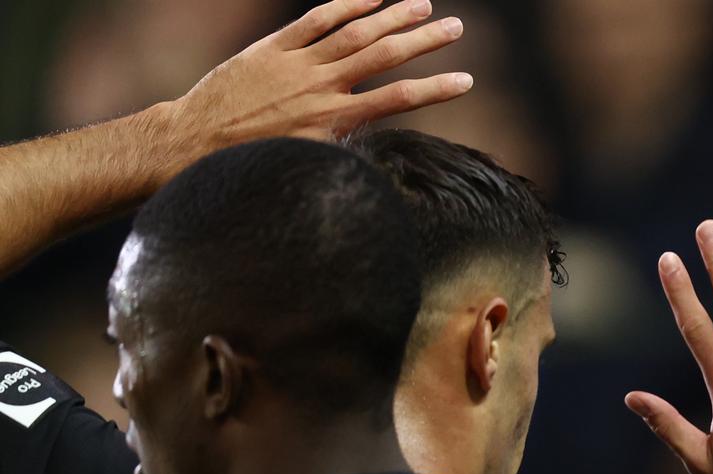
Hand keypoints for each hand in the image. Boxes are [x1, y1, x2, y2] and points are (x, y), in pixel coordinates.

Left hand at [162, 0, 472, 156]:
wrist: (193, 143)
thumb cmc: (251, 164)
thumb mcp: (305, 165)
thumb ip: (341, 151)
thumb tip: (379, 161)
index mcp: (332, 122)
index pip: (397, 100)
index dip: (435, 89)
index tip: (466, 81)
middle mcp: (319, 87)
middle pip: (383, 57)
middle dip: (423, 41)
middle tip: (456, 28)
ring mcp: (295, 63)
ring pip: (354, 32)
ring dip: (392, 17)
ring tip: (424, 6)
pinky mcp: (271, 48)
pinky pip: (315, 21)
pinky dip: (345, 6)